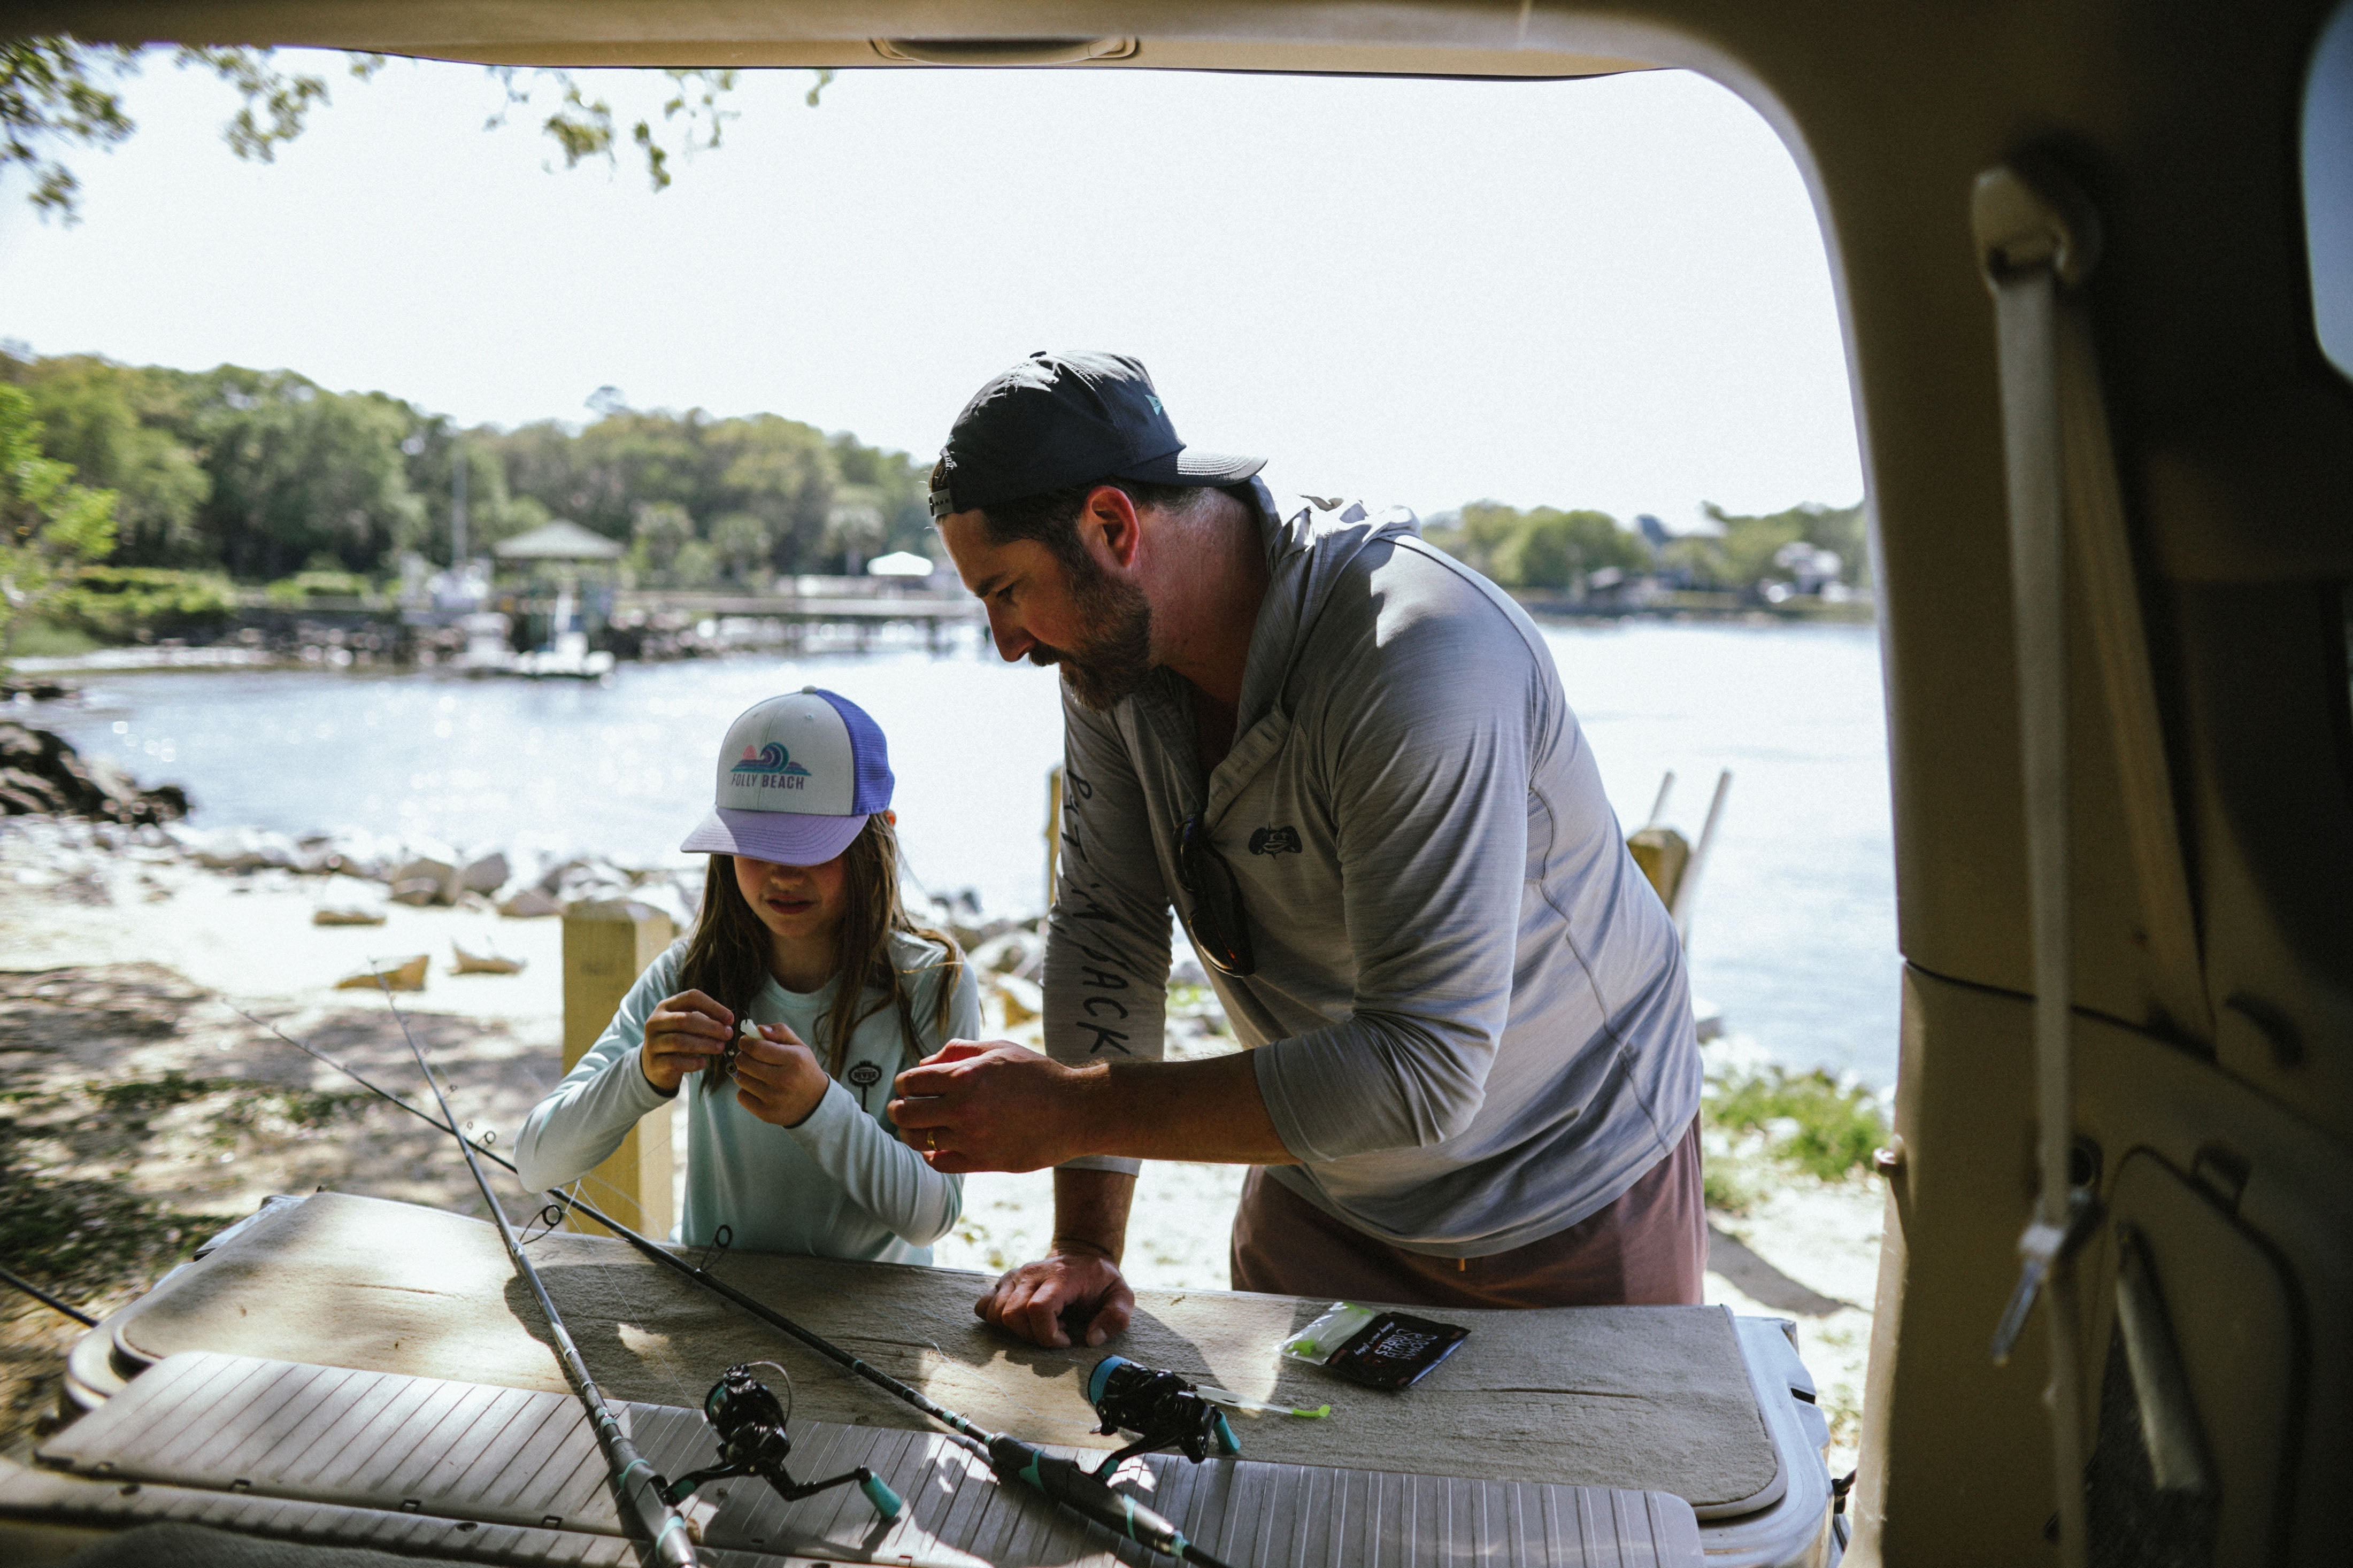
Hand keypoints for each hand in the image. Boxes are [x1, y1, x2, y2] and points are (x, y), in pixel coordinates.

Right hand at [641, 989, 732, 1093]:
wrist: (656, 1065)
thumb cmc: (679, 1040)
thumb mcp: (689, 1026)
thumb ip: (705, 1021)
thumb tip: (727, 1025)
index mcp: (666, 1006)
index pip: (691, 997)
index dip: (713, 1006)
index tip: (730, 1019)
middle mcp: (655, 1021)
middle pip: (684, 1019)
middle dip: (710, 1027)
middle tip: (728, 1034)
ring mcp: (652, 1042)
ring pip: (678, 1041)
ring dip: (704, 1044)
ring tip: (720, 1048)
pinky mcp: (654, 1062)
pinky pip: (674, 1062)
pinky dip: (692, 1063)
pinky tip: (703, 1063)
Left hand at [732, 1022, 831, 1127]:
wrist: (815, 1102)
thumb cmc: (803, 1069)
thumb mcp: (800, 1047)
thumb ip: (781, 1032)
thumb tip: (758, 1029)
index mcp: (794, 1060)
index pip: (757, 1048)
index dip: (745, 1042)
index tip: (745, 1042)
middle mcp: (785, 1080)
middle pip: (744, 1063)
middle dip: (742, 1056)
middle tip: (748, 1057)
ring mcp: (775, 1099)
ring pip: (741, 1079)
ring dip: (744, 1073)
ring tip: (755, 1073)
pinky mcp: (766, 1113)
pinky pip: (741, 1096)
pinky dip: (746, 1091)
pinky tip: (758, 1088)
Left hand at [889, 1039, 1093, 1171]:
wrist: (1074, 1110)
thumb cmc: (1037, 1074)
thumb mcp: (998, 1048)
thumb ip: (958, 1051)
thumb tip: (923, 1065)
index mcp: (964, 1076)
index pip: (910, 1082)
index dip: (902, 1083)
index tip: (906, 1086)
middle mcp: (963, 1109)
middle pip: (905, 1113)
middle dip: (897, 1109)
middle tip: (899, 1108)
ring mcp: (971, 1138)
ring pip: (918, 1140)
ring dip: (911, 1132)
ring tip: (917, 1127)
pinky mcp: (982, 1162)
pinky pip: (939, 1163)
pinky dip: (931, 1155)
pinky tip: (935, 1147)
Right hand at [974, 1245, 1133, 1348]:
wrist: (1082, 1255)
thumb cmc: (1100, 1281)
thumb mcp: (1121, 1295)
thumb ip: (1116, 1317)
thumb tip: (1092, 1339)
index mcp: (1060, 1277)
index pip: (1037, 1309)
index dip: (1048, 1335)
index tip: (1066, 1340)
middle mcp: (1031, 1274)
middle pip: (1013, 1315)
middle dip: (1033, 1336)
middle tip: (1056, 1332)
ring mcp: (1014, 1277)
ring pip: (995, 1313)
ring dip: (1016, 1330)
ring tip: (1042, 1324)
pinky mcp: (1004, 1282)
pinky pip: (984, 1307)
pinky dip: (997, 1320)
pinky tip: (1022, 1319)